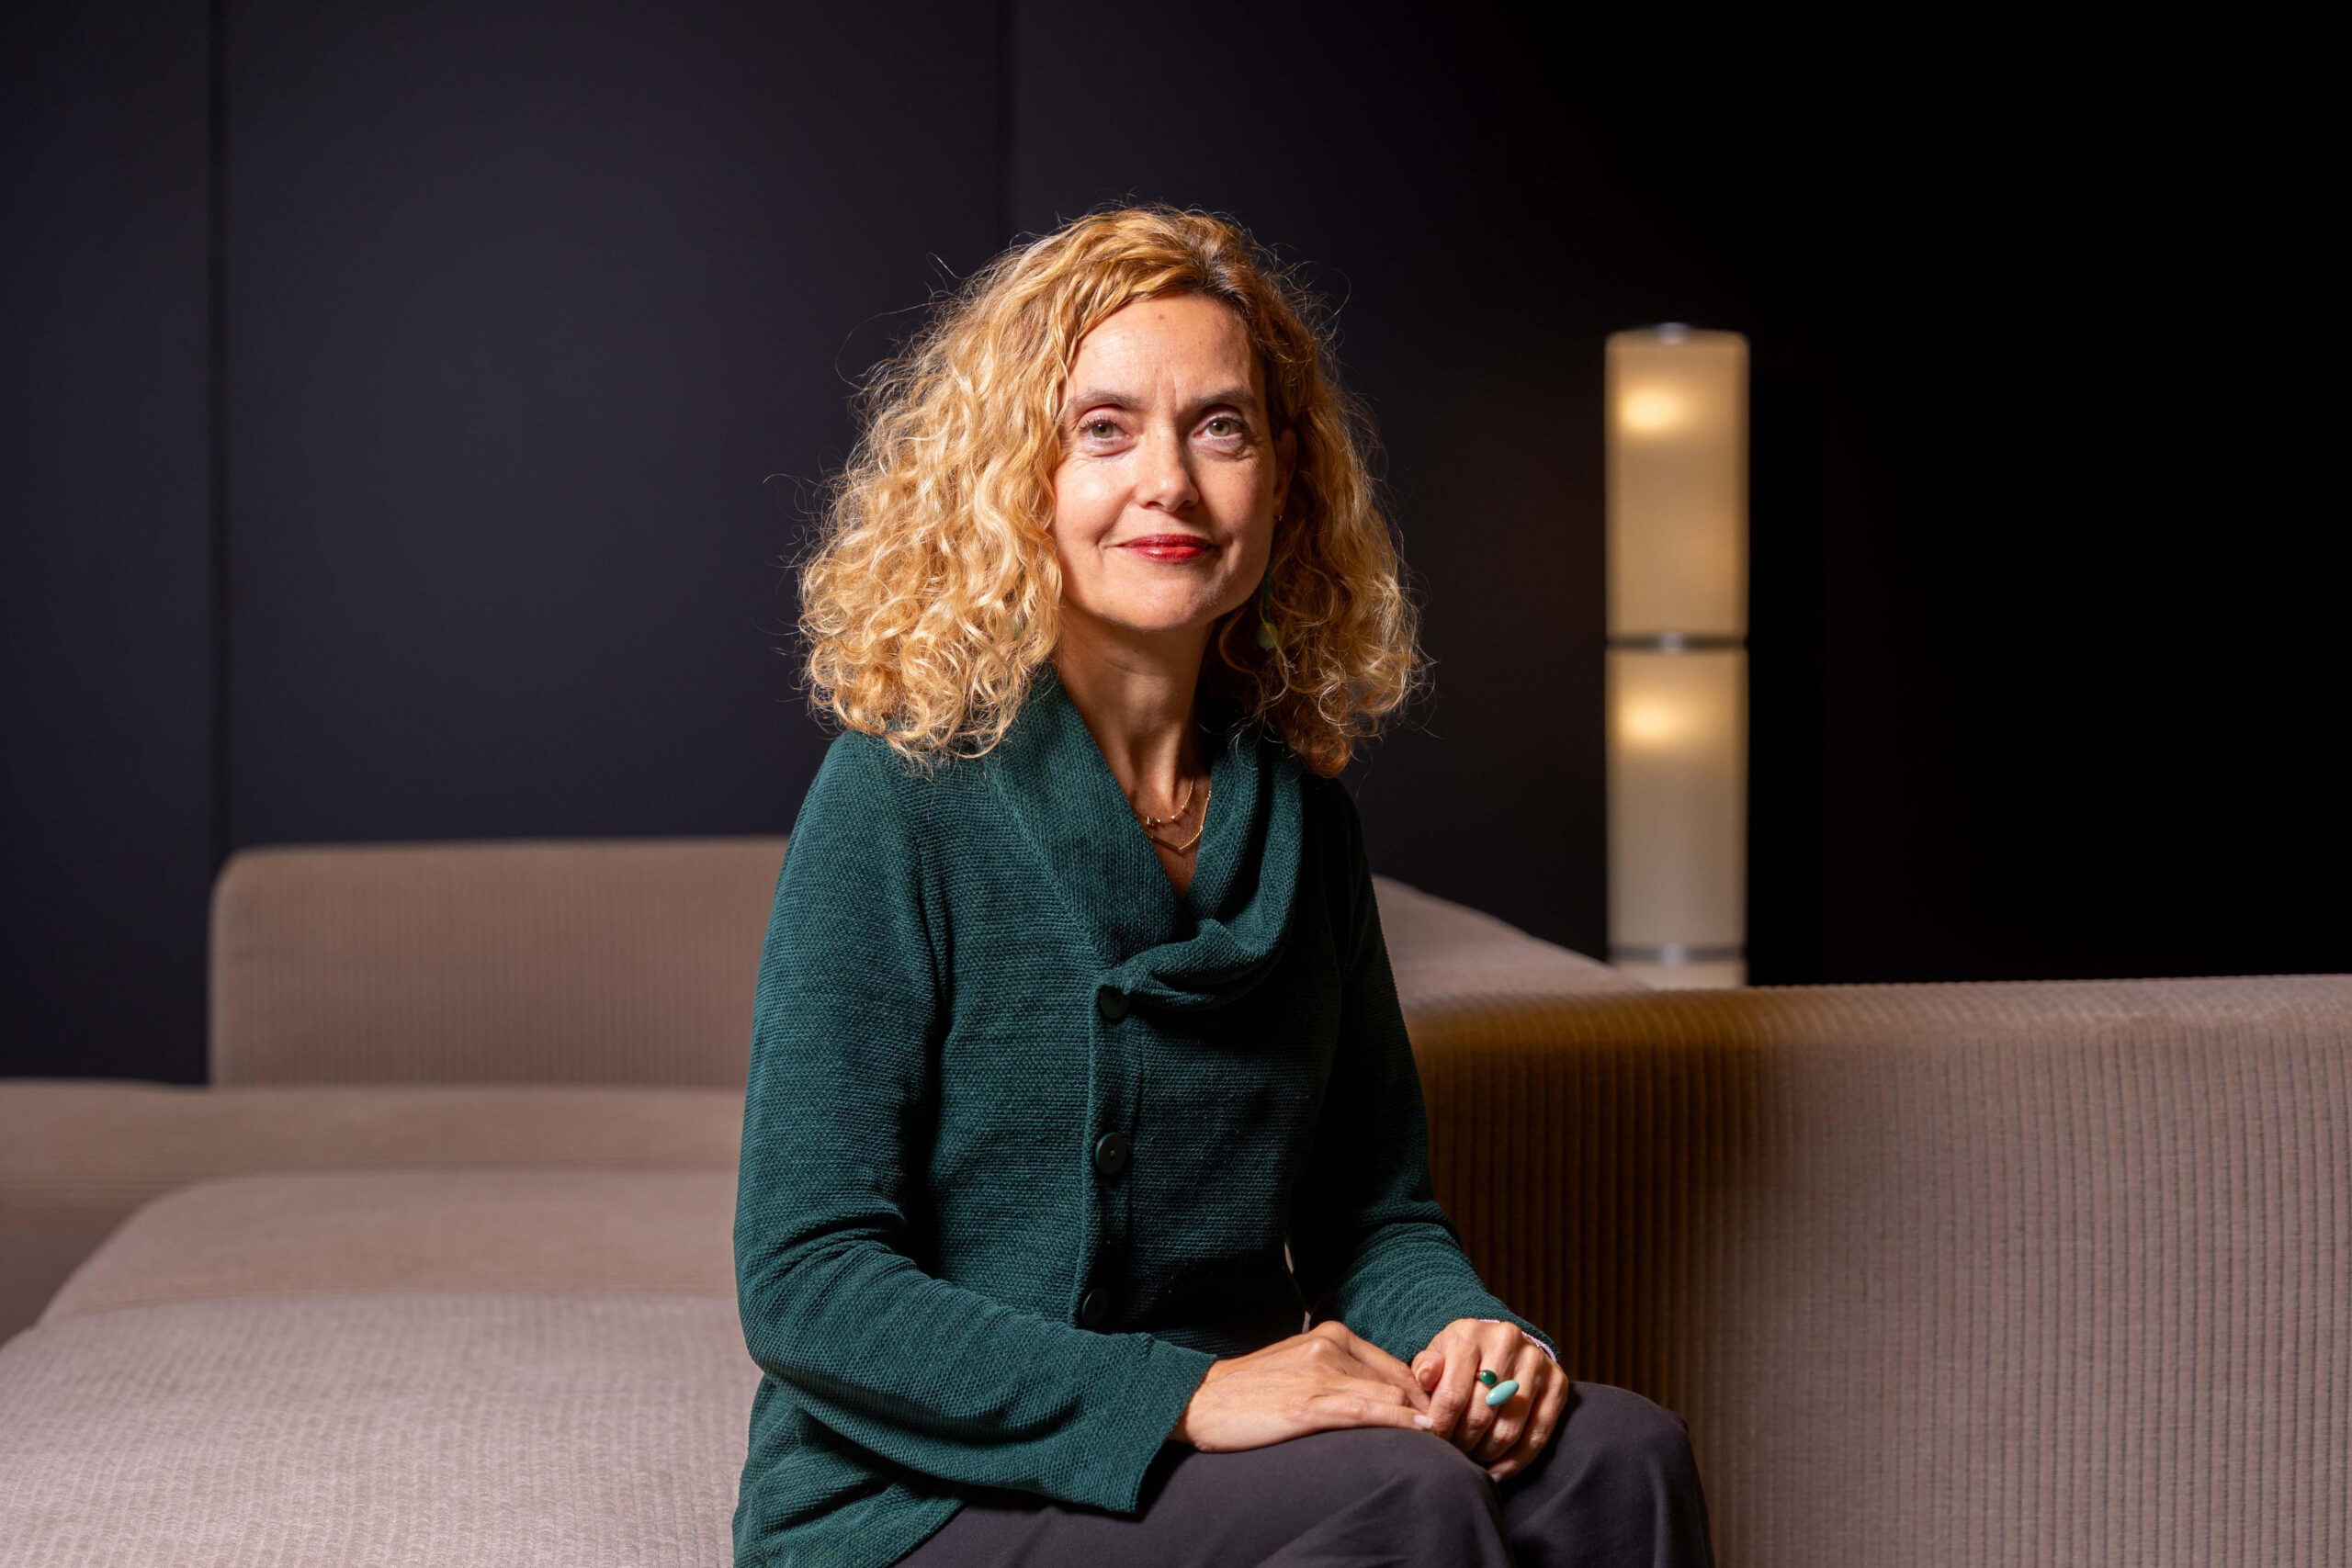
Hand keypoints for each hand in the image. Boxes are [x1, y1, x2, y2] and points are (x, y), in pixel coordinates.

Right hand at [1169, 1320, 1431, 1451]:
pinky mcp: (1307, 1404)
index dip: (1424, 1397)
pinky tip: (1422, 1434)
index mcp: (1332, 1335)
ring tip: (1449, 1442)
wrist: (1198, 1400)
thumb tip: (1385, 1401)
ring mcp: (1320, 1374)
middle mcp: (1331, 1346)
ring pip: (1390, 1396)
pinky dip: (1400, 1423)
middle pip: (1400, 1381)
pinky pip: (1367, 1413)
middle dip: (1430, 1410)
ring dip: (1424, 1421)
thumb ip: (1341, 1375)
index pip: (1396, 1367)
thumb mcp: (1301, 1369)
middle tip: (1456, 1436)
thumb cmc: (1250, 1392)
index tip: (1442, 1422)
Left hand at [1409, 1319, 1565, 1481]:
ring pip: (1510, 1427)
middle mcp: (1507, 1341)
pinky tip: (1498, 1471)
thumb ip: (1426, 1367)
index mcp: (1469, 1334)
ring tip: (1473, 1458)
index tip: (1434, 1442)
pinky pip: (1540, 1433)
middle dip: (1464, 1442)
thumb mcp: (1437, 1354)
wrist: (1499, 1343)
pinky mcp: (1558, 1381)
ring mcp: (1536, 1361)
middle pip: (1482, 1413)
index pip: (1452, 1395)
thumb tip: (1425, 1378)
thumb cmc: (1460, 1357)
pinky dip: (1517, 1460)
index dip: (1441, 1427)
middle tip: (1454, 1453)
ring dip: (1488, 1452)